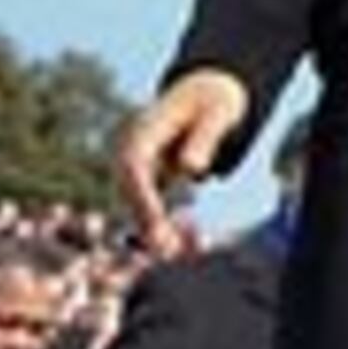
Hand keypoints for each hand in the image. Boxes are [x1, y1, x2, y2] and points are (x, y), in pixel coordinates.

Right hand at [116, 68, 249, 253]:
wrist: (207, 95)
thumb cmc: (213, 103)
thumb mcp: (217, 112)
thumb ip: (205, 138)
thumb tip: (191, 168)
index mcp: (142, 130)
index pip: (134, 167)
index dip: (144, 197)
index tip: (157, 224)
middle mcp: (131, 149)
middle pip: (130, 190)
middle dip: (146, 222)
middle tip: (167, 250)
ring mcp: (136, 165)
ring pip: (137, 203)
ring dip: (153, 229)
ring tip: (176, 253)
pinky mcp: (148, 178)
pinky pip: (150, 204)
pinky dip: (162, 223)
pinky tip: (179, 245)